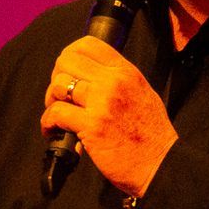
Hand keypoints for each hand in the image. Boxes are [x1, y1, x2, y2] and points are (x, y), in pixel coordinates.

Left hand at [40, 37, 178, 196]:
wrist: (160, 163)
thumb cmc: (151, 135)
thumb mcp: (142, 93)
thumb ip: (118, 80)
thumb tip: (91, 75)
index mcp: (126, 72)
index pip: (89, 44)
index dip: (70, 54)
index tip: (66, 69)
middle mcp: (114, 83)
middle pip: (68, 61)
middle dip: (57, 76)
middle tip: (60, 94)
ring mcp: (102, 104)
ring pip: (59, 85)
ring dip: (51, 100)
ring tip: (57, 113)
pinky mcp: (91, 126)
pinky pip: (56, 113)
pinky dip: (48, 122)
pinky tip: (53, 130)